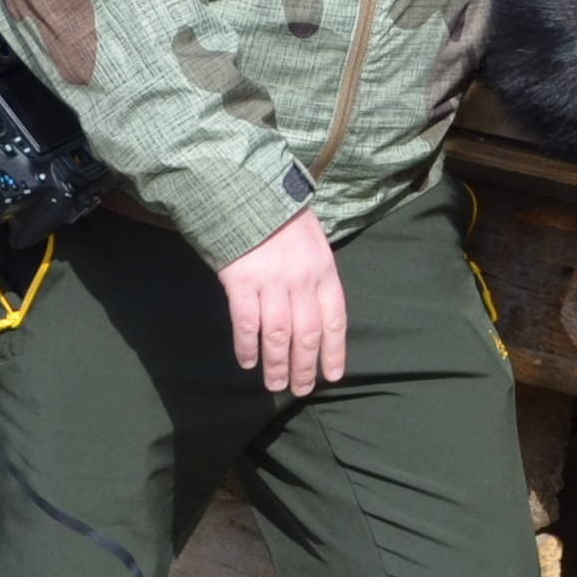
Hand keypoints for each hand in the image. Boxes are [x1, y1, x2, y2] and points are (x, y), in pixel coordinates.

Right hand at [220, 211, 348, 393]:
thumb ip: (315, 272)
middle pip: (308, 334)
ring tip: (275, 385)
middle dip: (305, 367)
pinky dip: (248, 347)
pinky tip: (248, 363)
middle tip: (300, 390)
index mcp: (324, 269)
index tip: (333, 375)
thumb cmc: (278, 213)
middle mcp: (302, 280)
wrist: (243, 186)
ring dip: (278, 365)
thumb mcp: (311, 238)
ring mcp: (271, 282)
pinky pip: (246, 324)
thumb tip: (315, 307)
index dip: (335, 350)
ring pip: (279, 335)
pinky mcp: (240, 282)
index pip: (335, 319)